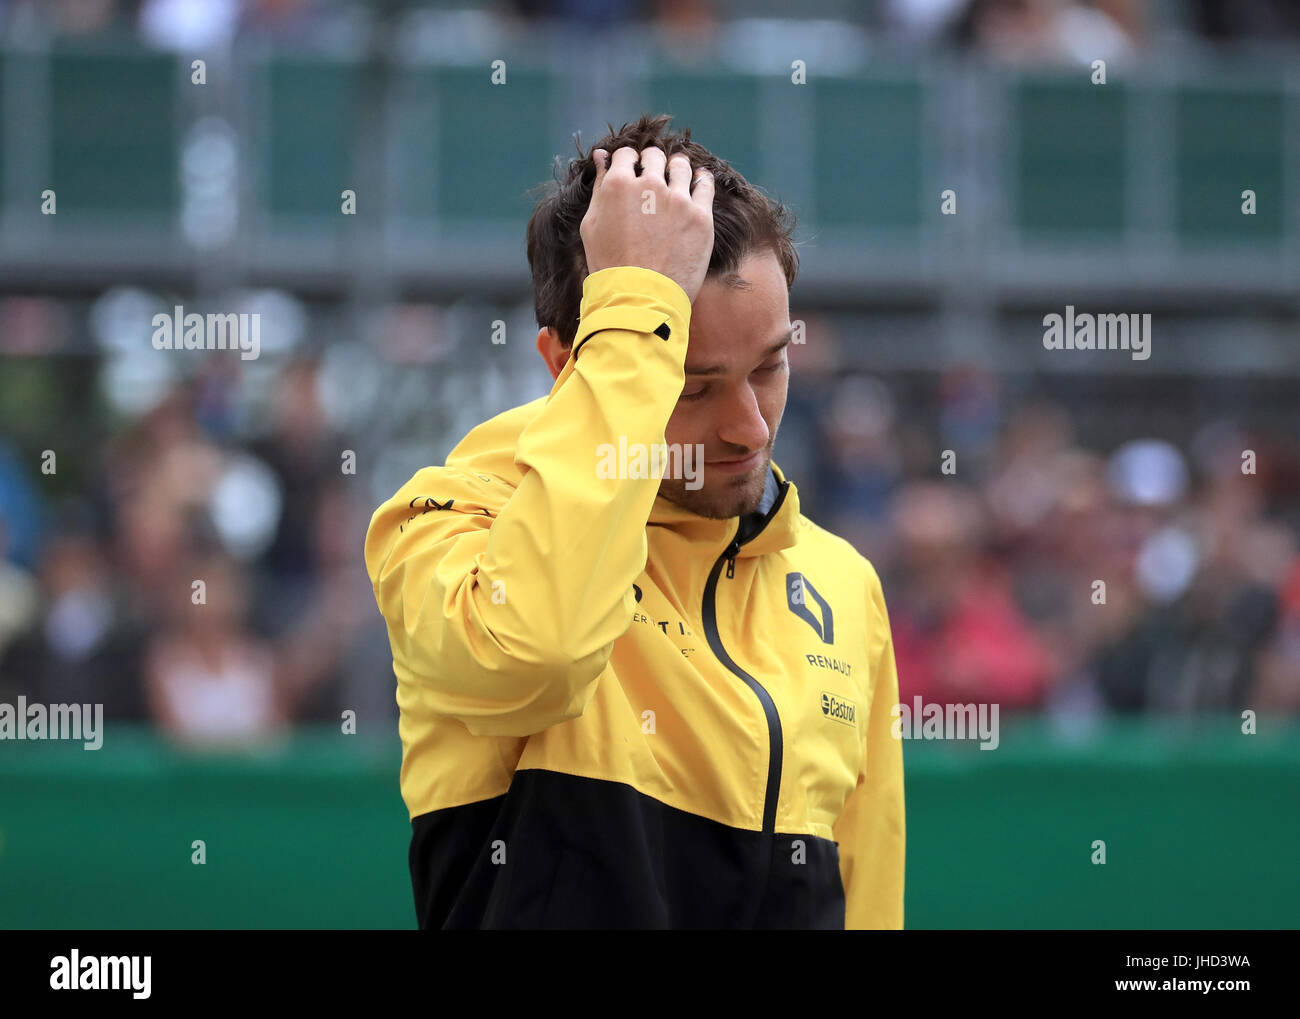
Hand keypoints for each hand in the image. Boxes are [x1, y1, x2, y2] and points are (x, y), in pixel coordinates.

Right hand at [579, 145, 715, 302]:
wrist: (639, 298)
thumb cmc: (610, 266)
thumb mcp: (591, 225)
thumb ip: (599, 186)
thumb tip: (602, 156)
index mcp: (618, 185)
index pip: (625, 155)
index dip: (628, 161)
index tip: (632, 171)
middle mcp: (649, 185)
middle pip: (654, 156)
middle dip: (652, 162)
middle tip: (654, 177)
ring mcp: (677, 199)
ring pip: (680, 165)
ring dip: (676, 167)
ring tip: (676, 179)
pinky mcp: (700, 215)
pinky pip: (705, 184)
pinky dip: (701, 179)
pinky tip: (698, 183)